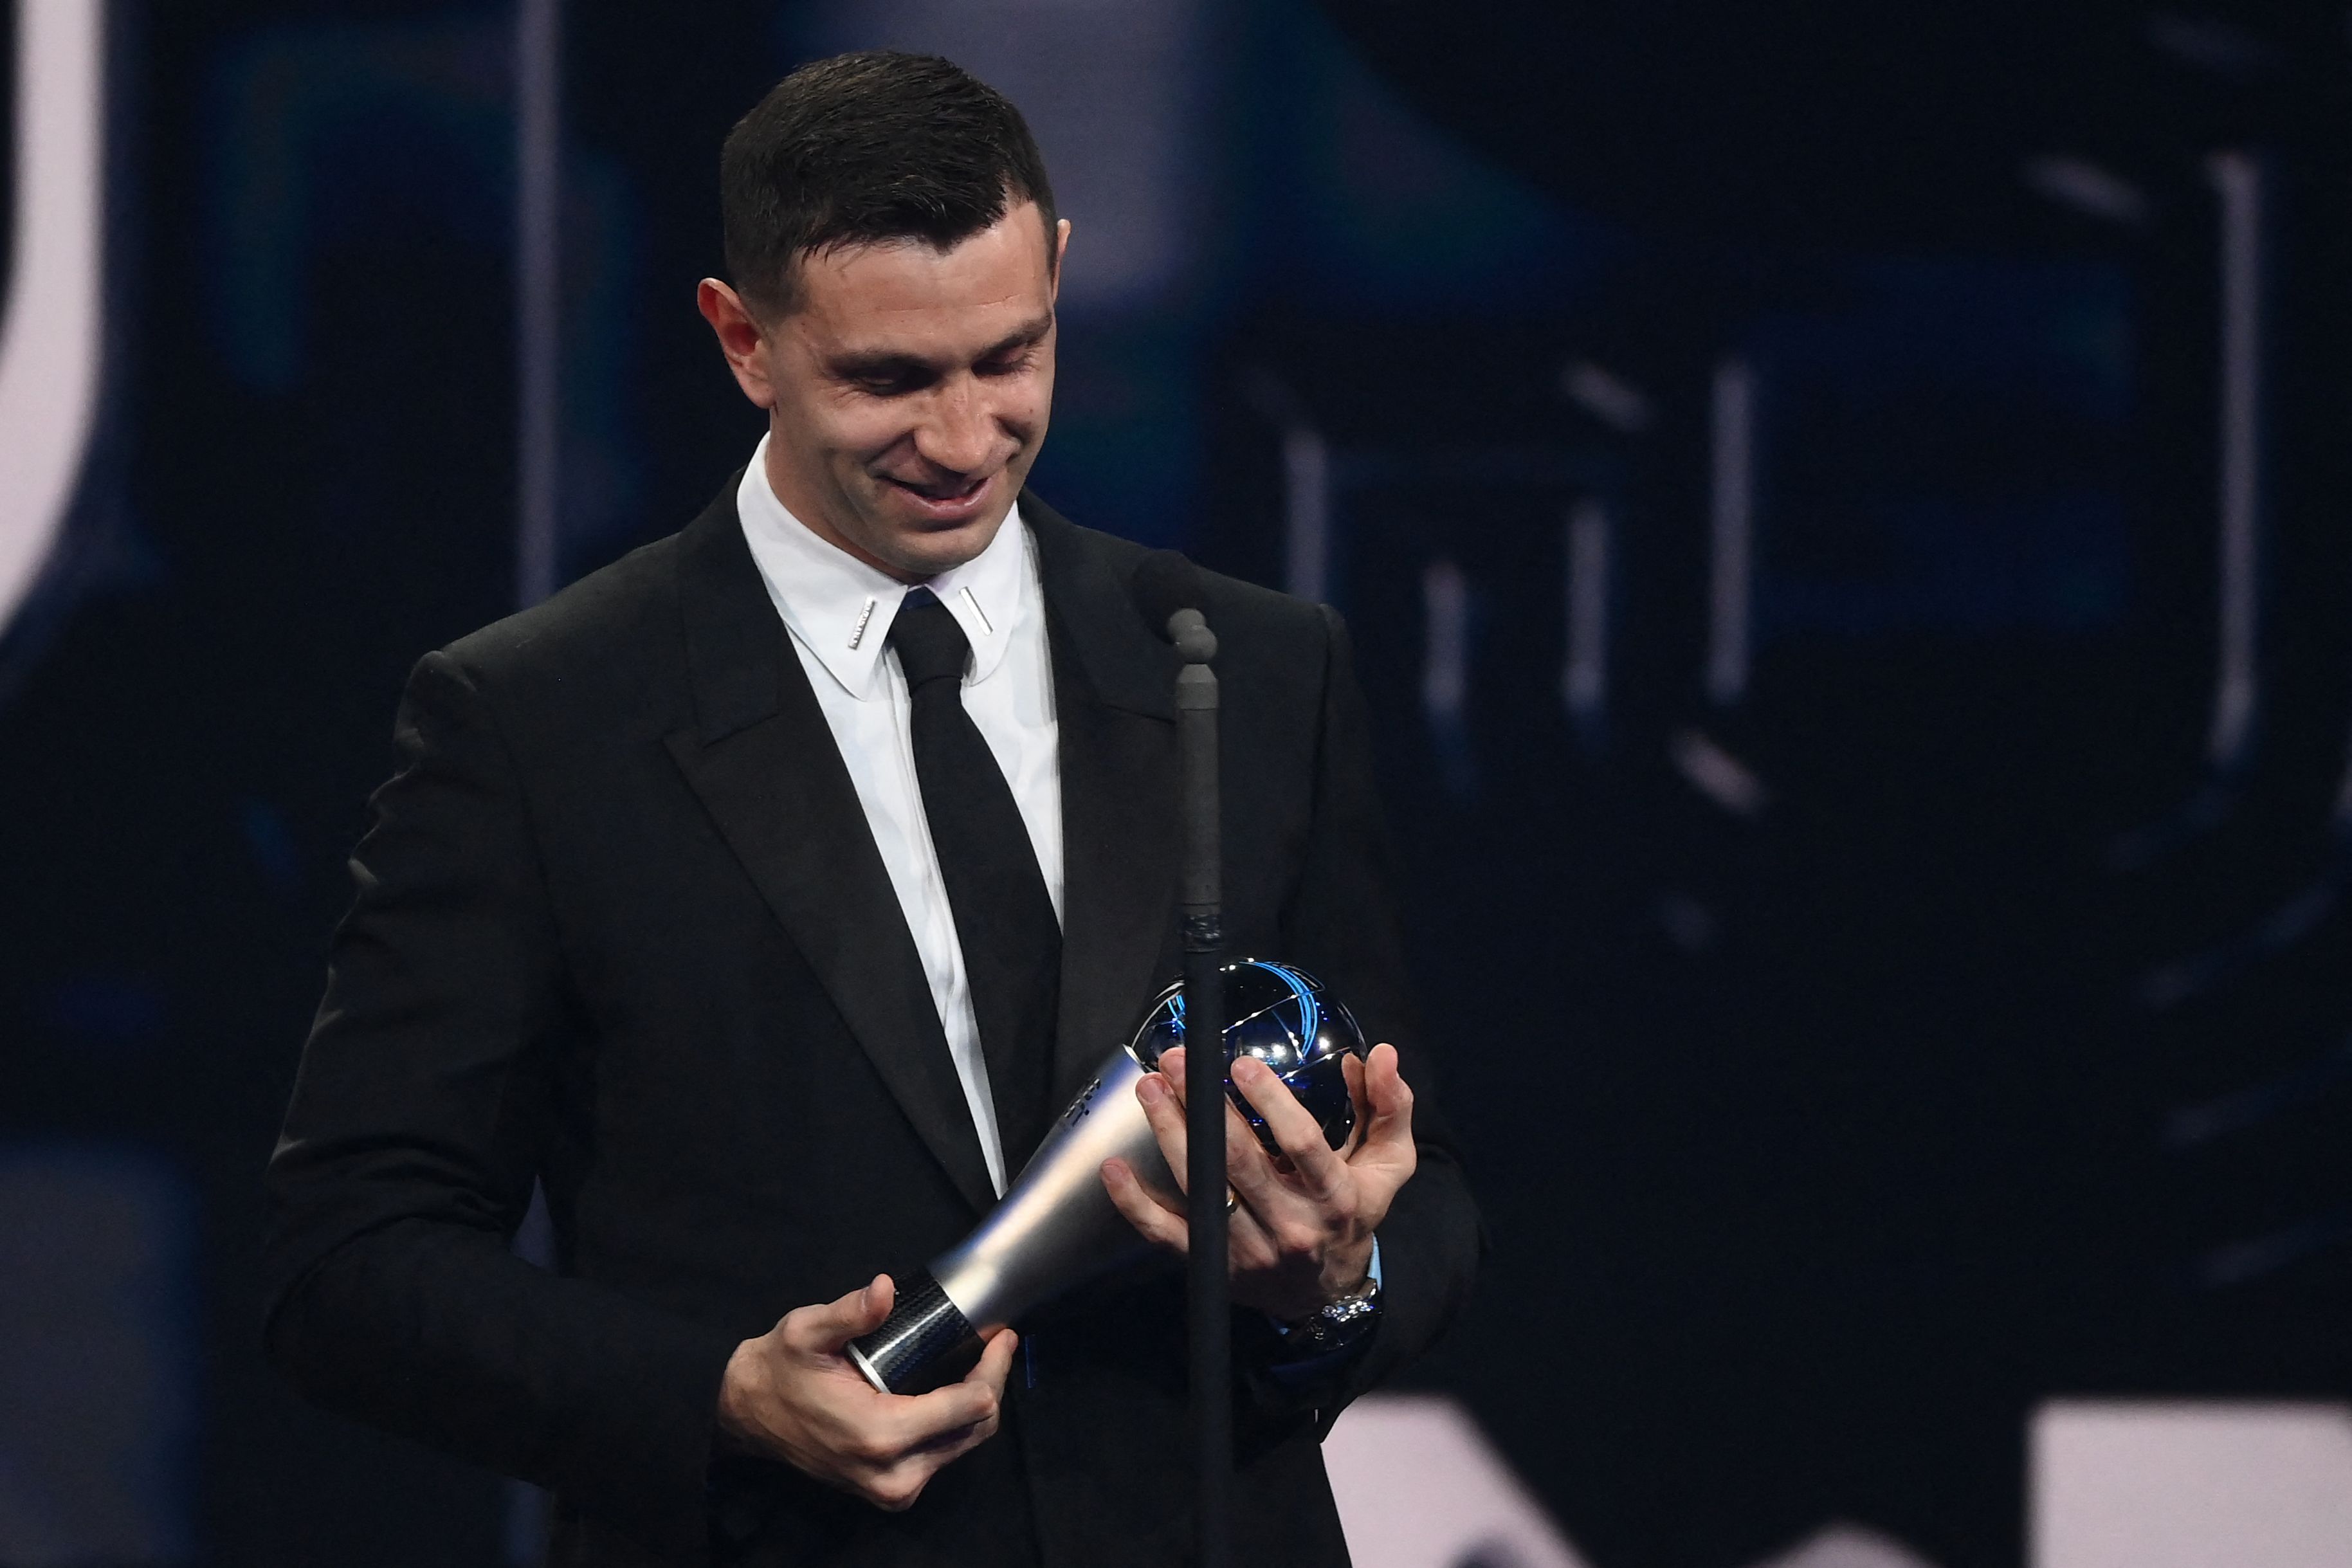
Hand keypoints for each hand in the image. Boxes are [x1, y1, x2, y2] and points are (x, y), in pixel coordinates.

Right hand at [716, 1274, 1015, 1511]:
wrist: (748, 1416)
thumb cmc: (779, 1371)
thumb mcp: (807, 1331)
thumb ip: (850, 1312)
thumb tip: (883, 1289)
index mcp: (881, 1433)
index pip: (972, 1405)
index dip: (995, 1367)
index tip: (1001, 1335)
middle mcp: (894, 1472)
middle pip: (977, 1430)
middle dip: (993, 1383)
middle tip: (995, 1344)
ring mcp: (893, 1489)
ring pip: (963, 1446)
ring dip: (976, 1405)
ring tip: (977, 1361)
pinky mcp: (890, 1492)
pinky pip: (942, 1457)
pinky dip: (955, 1425)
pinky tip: (951, 1392)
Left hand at [1100, 1041, 1416, 1321]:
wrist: (1327, 1291)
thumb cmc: (1353, 1212)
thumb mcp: (1387, 1164)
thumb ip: (1390, 1106)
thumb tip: (1382, 1055)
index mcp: (1334, 1197)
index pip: (1303, 1146)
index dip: (1272, 1104)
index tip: (1241, 1065)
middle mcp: (1290, 1226)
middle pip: (1240, 1163)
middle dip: (1204, 1107)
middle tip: (1177, 1061)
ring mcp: (1246, 1249)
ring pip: (1202, 1190)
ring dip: (1170, 1135)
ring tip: (1150, 1088)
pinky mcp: (1211, 1265)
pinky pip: (1166, 1235)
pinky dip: (1136, 1203)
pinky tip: (1115, 1168)